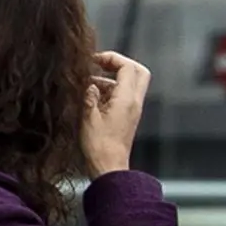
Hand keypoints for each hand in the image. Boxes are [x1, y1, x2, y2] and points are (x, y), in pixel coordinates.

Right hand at [81, 52, 149, 175]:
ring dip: (111, 78)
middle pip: (137, 71)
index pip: (128, 67)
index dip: (112, 58)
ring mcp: (132, 110)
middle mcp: (134, 102)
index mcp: (127, 99)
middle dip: (118, 64)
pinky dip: (110, 91)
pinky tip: (92, 97)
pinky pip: (123, 96)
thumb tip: (90, 83)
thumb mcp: (88, 118)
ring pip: (130, 84)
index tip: (94, 60)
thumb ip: (90, 96)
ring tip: (89, 83)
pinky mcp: (127, 117)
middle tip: (100, 64)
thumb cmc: (99, 146)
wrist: (109, 167)